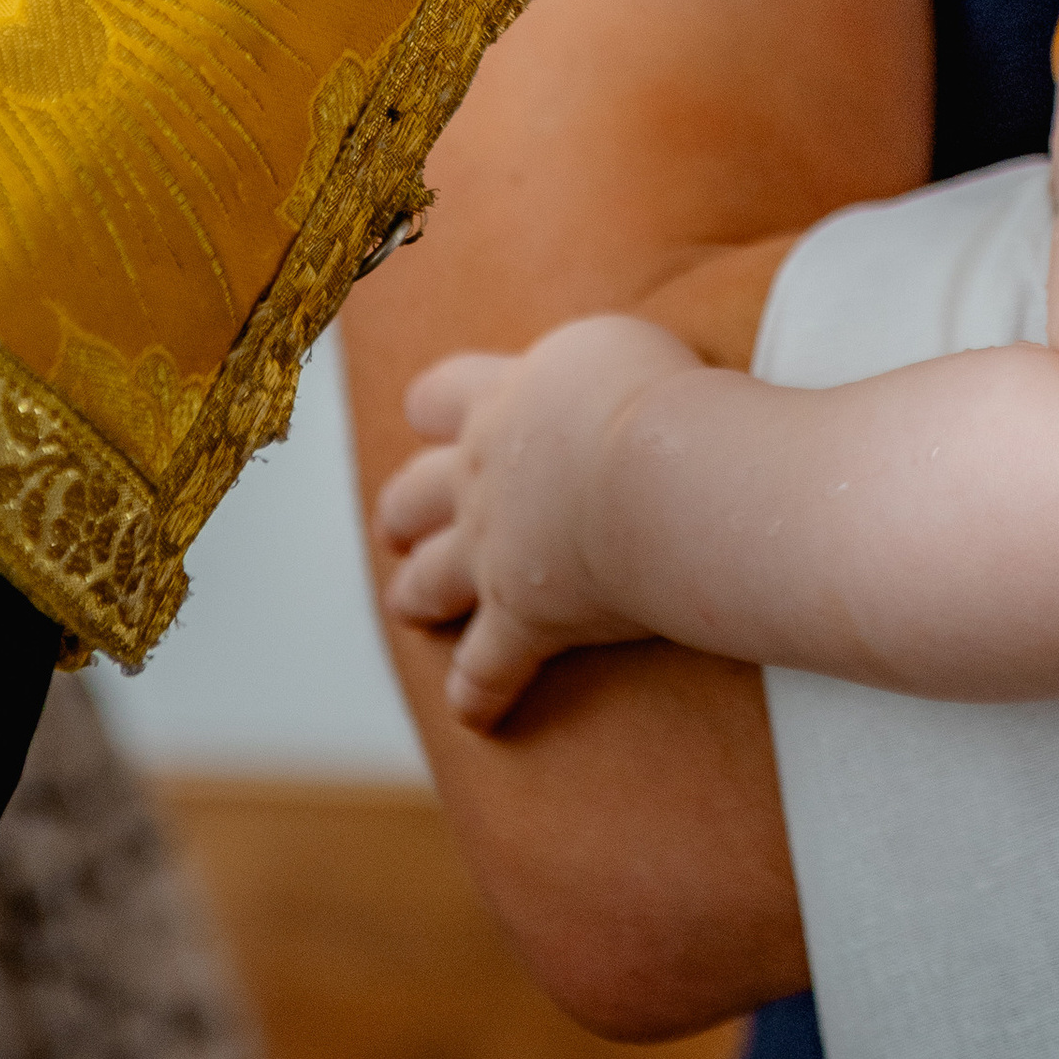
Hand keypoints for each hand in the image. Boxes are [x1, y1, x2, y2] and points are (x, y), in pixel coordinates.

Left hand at [378, 313, 702, 728]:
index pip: (442, 395)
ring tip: (410, 606)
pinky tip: (475, 713)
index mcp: (503, 400)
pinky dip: (480, 693)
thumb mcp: (620, 345)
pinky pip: (488, 668)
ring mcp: (493, 551)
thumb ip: (592, 363)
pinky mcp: (523, 617)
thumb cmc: (659, 396)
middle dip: (405, 510)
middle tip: (398, 525)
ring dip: (418, 593)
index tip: (434, 415)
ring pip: (429, 579)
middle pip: (414, 492)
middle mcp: (483, 474)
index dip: (437, 408)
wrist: (660, 470)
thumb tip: (608, 373)